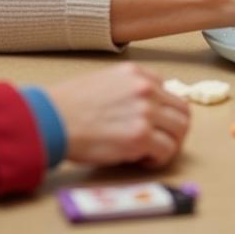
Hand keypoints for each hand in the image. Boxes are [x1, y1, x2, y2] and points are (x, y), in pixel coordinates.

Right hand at [46, 63, 189, 168]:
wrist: (52, 119)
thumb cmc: (69, 105)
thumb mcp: (104, 81)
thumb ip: (129, 89)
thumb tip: (143, 109)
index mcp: (137, 73)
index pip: (168, 91)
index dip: (163, 111)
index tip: (154, 124)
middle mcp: (146, 88)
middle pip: (182, 110)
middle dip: (175, 129)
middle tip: (162, 142)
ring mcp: (146, 111)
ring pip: (180, 130)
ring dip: (169, 144)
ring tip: (151, 153)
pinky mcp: (140, 136)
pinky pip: (167, 150)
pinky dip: (159, 159)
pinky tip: (142, 161)